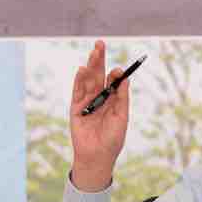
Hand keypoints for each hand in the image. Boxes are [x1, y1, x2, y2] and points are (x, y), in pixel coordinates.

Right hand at [69, 40, 129, 191]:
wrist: (98, 156)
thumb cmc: (112, 139)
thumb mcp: (121, 118)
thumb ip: (122, 99)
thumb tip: (125, 79)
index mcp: (113, 101)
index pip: (113, 82)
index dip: (115, 74)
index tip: (119, 70)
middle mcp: (99, 99)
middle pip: (98, 75)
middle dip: (100, 60)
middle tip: (101, 44)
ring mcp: (87, 102)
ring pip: (88, 80)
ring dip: (90, 65)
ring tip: (94, 52)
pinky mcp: (76, 108)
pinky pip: (77, 91)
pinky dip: (79, 80)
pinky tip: (82, 69)